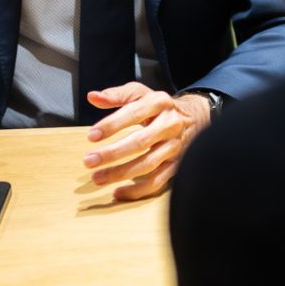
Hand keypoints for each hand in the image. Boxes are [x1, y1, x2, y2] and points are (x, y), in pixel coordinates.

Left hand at [82, 83, 212, 201]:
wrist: (195, 118)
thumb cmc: (159, 107)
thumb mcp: (141, 93)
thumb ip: (117, 95)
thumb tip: (92, 97)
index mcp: (160, 103)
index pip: (134, 113)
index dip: (112, 124)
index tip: (91, 135)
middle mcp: (170, 124)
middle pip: (141, 141)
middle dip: (113, 153)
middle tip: (89, 161)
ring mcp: (175, 146)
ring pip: (148, 164)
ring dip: (121, 173)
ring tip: (97, 178)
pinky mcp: (176, 164)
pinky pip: (157, 182)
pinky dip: (137, 190)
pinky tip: (118, 192)